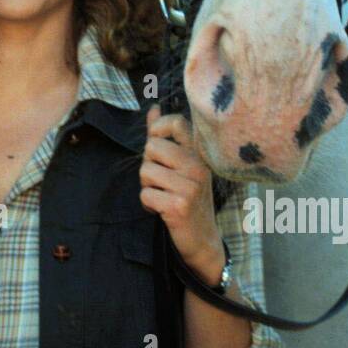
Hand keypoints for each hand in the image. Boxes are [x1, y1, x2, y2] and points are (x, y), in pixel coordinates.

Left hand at [138, 104, 224, 281]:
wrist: (202, 239)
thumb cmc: (188, 197)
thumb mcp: (183, 165)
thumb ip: (166, 135)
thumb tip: (154, 108)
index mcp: (200, 153)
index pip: (175, 122)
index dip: (157, 130)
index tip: (157, 147)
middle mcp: (198, 166)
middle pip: (152, 146)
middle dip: (148, 165)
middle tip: (162, 181)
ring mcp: (191, 186)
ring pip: (146, 171)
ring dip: (147, 187)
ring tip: (164, 196)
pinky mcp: (180, 205)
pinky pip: (145, 194)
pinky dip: (148, 204)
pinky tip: (162, 210)